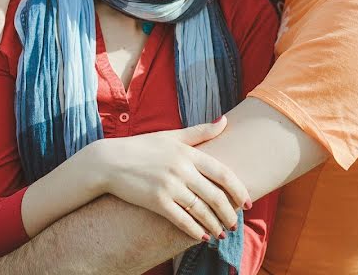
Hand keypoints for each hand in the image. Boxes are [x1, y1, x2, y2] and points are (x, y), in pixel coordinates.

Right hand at [88, 116, 251, 241]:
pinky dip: (194, 230)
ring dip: (215, 225)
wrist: (109, 161)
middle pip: (215, 195)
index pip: (223, 173)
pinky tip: (202, 236)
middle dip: (229, 213)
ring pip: (201, 210)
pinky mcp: (156, 201)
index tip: (248, 203)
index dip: (239, 190)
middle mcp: (182, 169)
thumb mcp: (172, 136)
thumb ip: (200, 131)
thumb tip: (225, 121)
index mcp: (188, 152)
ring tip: (222, 233)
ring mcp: (169, 186)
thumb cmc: (142, 147)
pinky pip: (181, 220)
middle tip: (235, 223)